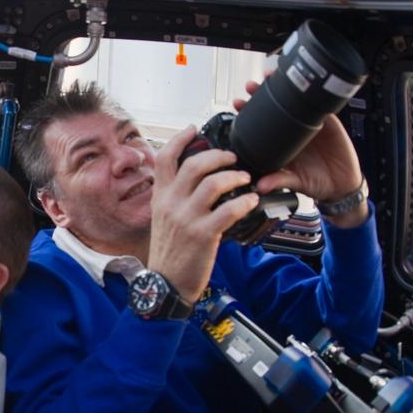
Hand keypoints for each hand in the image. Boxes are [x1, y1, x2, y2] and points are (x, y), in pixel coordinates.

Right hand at [146, 125, 260, 301]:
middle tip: (233, 157)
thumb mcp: (162, 219)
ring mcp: (186, 219)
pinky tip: (251, 200)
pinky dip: (244, 201)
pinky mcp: (203, 235)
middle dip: (218, 155)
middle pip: (194, 164)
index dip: (179, 139)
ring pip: (214, 183)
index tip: (193, 128)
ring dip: (235, 176)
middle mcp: (170, 204)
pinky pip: (229, 210)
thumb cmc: (170, 252)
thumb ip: (174, 197)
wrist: (165, 284)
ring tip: (245, 178)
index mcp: (160, 197)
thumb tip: (193, 180)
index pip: (164, 158)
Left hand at [232, 81, 363, 202]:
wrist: (342, 185)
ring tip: (270, 77)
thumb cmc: (317, 183)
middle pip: (274, 108)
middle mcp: (293, 131)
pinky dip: (313, 95)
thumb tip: (261, 186)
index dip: (250, 113)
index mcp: (281, 144)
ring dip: (284, 87)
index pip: (262, 124)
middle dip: (261, 94)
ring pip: (295, 102)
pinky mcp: (329, 123)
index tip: (237, 103)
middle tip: (250, 86)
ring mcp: (310, 125)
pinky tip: (305, 85)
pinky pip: (320, 106)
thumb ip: (279, 180)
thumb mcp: (296, 182)